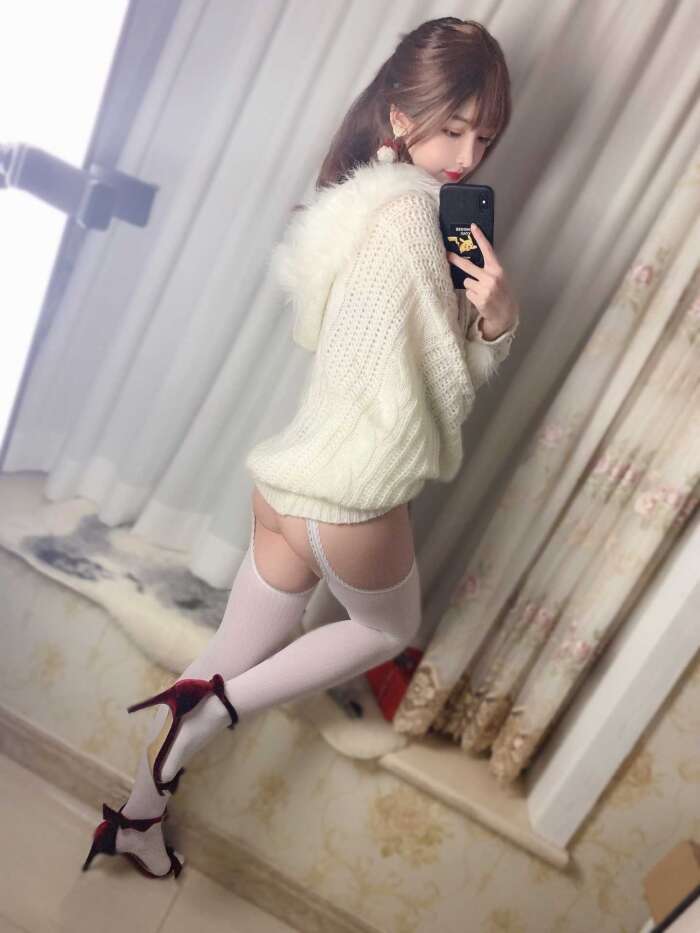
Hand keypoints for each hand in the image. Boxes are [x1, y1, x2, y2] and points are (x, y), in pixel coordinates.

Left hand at [446, 223, 519, 337]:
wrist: (505, 313)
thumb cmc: (500, 293)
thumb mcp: (499, 278)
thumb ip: (488, 269)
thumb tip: (468, 263)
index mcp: (497, 269)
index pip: (488, 250)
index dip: (480, 238)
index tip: (473, 227)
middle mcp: (491, 277)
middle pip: (468, 266)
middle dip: (456, 260)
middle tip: (447, 255)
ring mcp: (485, 289)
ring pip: (467, 281)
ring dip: (471, 286)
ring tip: (481, 292)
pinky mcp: (479, 299)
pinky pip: (468, 292)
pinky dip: (472, 296)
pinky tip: (480, 299)